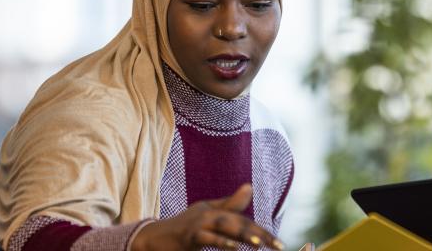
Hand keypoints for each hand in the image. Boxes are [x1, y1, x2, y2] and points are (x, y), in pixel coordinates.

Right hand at [131, 183, 283, 250]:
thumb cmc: (183, 226)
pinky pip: (208, 238)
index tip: (278, 244)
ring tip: (259, 244)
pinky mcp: (189, 236)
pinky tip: (235, 248)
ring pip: (226, 226)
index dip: (262, 231)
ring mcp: (199, 224)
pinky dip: (222, 241)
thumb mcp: (207, 213)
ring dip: (243, 234)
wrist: (153, 237)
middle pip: (239, 222)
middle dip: (259, 234)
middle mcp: (210, 213)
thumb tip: (250, 187)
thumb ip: (229, 204)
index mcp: (216, 210)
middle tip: (277, 245)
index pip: (244, 220)